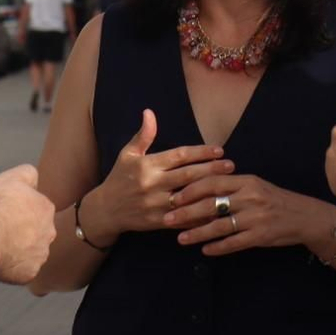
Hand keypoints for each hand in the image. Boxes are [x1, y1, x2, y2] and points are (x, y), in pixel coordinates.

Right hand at [0, 164, 56, 283]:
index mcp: (46, 209)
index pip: (36, 211)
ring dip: (19, 250)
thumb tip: (34, 179)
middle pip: (36, 233)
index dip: (19, 213)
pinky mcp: (29, 274)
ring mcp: (40, 255)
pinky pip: (21, 271)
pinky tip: (0, 260)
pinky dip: (12, 267)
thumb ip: (29, 174)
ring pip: (30, 252)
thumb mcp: (13, 177)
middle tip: (2, 231)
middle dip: (23, 232)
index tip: (5, 214)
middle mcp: (49, 233)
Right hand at [88, 109, 232, 245]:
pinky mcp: (158, 222)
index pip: (179, 156)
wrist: (105, 211)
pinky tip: (216, 211)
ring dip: (209, 192)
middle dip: (211, 170)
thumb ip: (143, 135)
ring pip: (188, 198)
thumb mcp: (128, 154)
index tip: (219, 149)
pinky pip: (183, 219)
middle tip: (230, 165)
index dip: (200, 152)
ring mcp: (156, 205)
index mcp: (147, 165)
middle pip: (188, 175)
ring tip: (228, 186)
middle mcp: (152, 184)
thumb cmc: (119, 178)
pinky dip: (200, 215)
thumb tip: (149, 112)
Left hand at [165, 173, 331, 256]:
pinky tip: (205, 250)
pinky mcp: (260, 236)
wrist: (303, 216)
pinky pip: (234, 242)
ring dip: (197, 233)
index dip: (191, 190)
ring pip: (220, 225)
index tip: (173, 197)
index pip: (213, 182)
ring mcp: (255, 218)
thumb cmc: (274, 199)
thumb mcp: (255, 185)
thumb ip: (231, 185)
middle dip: (186, 212)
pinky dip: (218, 247)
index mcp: (246, 181)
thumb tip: (200, 187)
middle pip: (212, 204)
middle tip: (167, 218)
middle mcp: (250, 197)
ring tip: (180, 239)